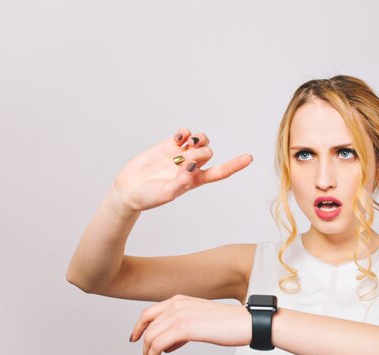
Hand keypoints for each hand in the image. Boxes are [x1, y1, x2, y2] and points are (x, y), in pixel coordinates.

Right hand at [111, 128, 252, 213]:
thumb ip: (181, 182)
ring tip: (186, 144)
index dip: (235, 165)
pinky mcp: (168, 145)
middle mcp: (190, 166)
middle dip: (200, 153)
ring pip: (201, 140)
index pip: (220, 172)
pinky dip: (184, 132)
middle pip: (208, 152)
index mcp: (195, 181)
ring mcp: (180, 154)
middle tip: (183, 160)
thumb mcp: (167, 194)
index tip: (249, 157)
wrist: (128, 189)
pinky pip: (183, 133)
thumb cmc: (148, 197)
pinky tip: (178, 138)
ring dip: (198, 139)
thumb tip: (192, 167)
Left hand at [128, 294, 251, 354]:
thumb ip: (182, 327)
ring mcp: (179, 314)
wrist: (245, 323)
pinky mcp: (184, 327)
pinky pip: (158, 343)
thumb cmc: (228, 324)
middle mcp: (177, 304)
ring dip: (148, 353)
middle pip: (147, 326)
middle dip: (143, 345)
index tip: (134, 339)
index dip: (138, 327)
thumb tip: (169, 343)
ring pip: (150, 336)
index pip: (149, 312)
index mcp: (180, 300)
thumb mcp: (199, 320)